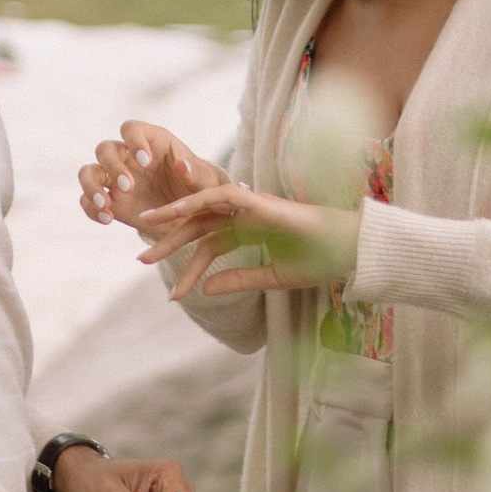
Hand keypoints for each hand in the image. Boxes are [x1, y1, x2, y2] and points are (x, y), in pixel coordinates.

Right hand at [78, 122, 211, 229]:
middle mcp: (128, 156)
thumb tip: (182, 164)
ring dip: (92, 186)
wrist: (191, 213)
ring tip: (106, 205)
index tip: (146, 161)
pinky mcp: (111, 201)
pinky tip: (107, 219)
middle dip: (113, 166)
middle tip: (128, 186)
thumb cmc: (199, 187)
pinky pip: (88, 200)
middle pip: (105, 149)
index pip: (131, 128)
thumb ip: (195, 172)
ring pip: (88, 172)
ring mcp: (115, 178)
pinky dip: (91, 208)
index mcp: (150, 141)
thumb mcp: (205, 181)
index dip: (134, 141)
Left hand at [139, 181, 360, 303]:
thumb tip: (205, 291)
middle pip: (199, 226)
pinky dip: (197, 200)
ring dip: (174, 216)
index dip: (191, 270)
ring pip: (203, 207)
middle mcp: (245, 216)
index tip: (173, 296)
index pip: (210, 248)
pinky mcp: (257, 200)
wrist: (349, 249)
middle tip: (141, 259)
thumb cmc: (320, 262)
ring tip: (147, 229)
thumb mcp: (274, 278)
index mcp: (250, 232)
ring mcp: (251, 206)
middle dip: (169, 241)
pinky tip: (175, 212)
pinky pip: (220, 195)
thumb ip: (239, 280)